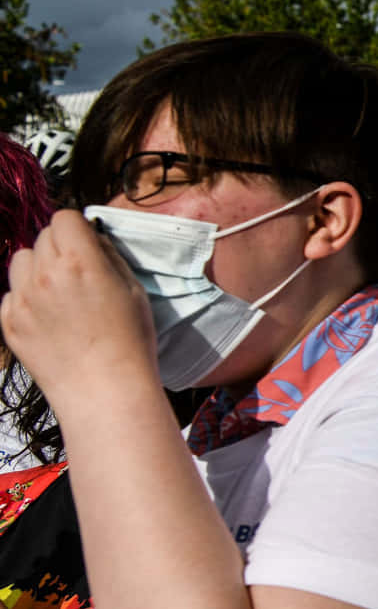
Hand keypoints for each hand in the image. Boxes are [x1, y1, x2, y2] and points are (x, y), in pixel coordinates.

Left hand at [1, 211, 158, 409]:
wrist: (105, 391)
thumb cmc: (130, 343)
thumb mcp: (134, 291)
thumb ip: (109, 258)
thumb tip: (93, 241)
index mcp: (80, 263)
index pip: (65, 218)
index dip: (78, 227)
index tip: (86, 242)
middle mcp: (45, 276)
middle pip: (43, 237)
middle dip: (60, 246)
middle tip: (78, 271)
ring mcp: (21, 300)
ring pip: (21, 261)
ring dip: (38, 267)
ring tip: (58, 291)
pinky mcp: (9, 323)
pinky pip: (11, 293)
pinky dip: (27, 297)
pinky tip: (49, 317)